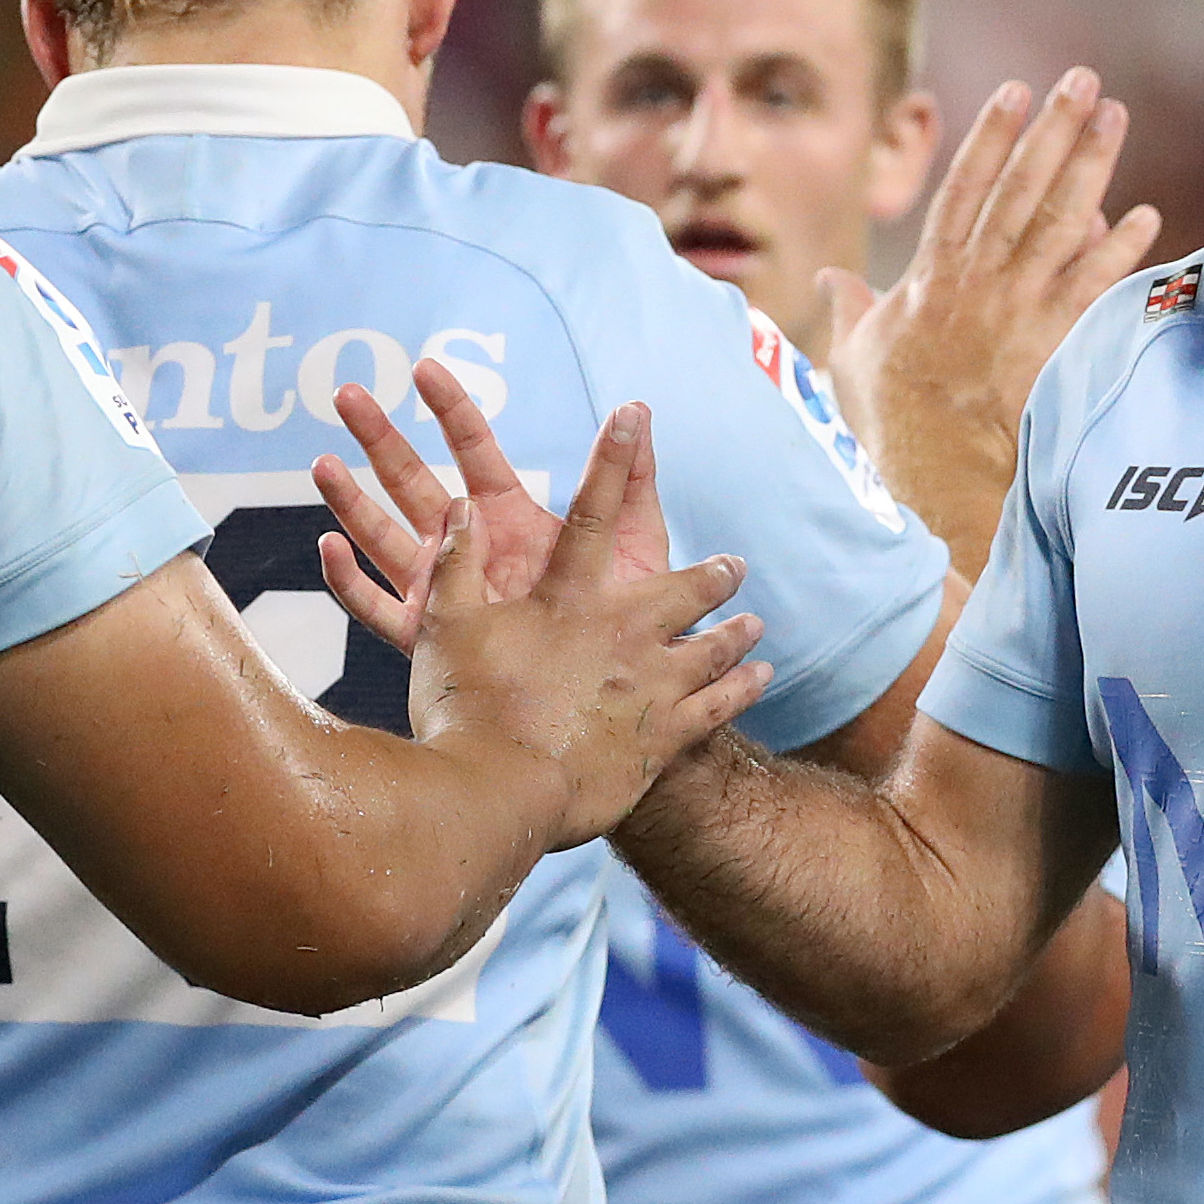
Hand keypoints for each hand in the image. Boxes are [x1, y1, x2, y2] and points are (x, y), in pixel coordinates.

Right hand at [317, 355, 646, 644]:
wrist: (618, 689)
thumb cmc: (630, 611)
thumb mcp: (635, 540)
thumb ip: (631, 478)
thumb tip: (639, 408)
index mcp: (510, 514)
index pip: (474, 448)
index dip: (450, 407)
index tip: (423, 368)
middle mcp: (469, 546)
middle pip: (414, 481)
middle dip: (380, 438)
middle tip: (345, 395)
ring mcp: (445, 590)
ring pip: (385, 537)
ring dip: (352, 502)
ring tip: (321, 463)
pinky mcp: (430, 636)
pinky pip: (378, 607)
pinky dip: (349, 581)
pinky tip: (328, 548)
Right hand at [398, 403, 768, 848]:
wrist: (500, 793)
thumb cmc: (465, 710)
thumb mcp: (445, 628)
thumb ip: (453, 564)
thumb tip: (458, 504)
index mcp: (568, 600)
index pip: (591, 511)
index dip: (611, 457)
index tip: (634, 411)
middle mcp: (623, 634)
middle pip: (683, 589)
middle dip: (713, 575)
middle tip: (733, 565)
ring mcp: (652, 686)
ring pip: (713, 648)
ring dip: (736, 635)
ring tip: (755, 628)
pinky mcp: (666, 737)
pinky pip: (718, 707)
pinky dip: (742, 689)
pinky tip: (758, 680)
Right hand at [821, 68, 1157, 567]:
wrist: (929, 475)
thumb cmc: (889, 419)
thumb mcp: (853, 355)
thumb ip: (848, 308)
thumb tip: (827, 280)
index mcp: (931, 275)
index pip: (964, 188)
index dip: (990, 137)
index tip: (1016, 91)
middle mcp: (978, 280)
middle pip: (1021, 189)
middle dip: (1053, 131)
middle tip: (1085, 81)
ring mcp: (1018, 308)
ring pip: (1059, 222)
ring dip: (1089, 167)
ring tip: (1115, 118)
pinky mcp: (1052, 342)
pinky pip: (1092, 286)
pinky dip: (1118, 251)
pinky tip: (1146, 217)